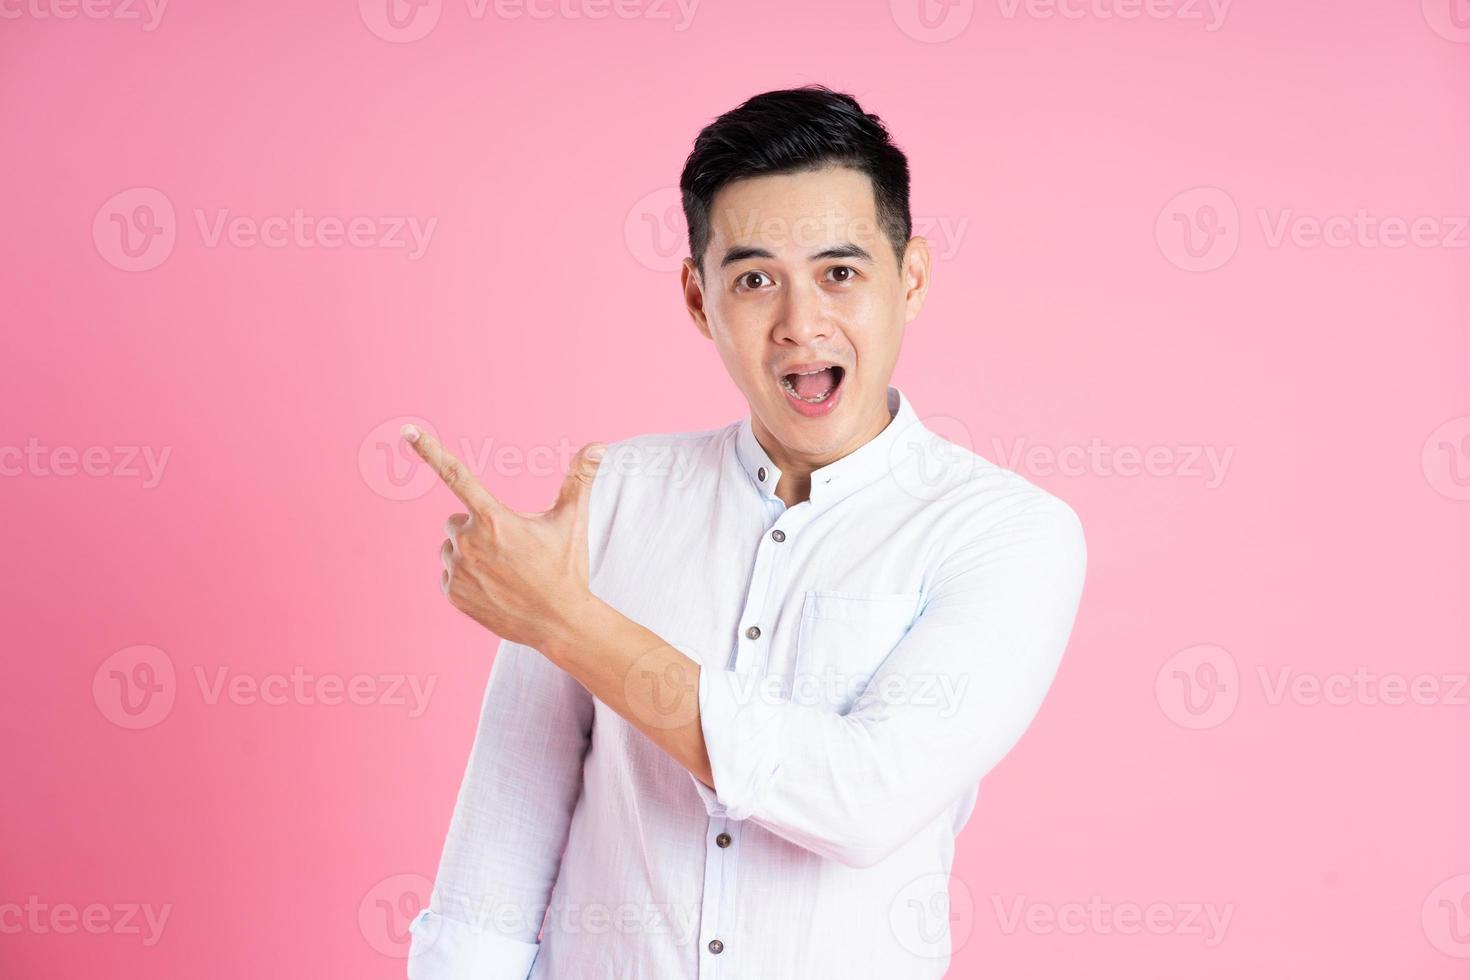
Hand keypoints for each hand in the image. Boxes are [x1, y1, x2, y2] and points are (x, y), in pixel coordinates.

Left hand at [402, 424, 606, 652]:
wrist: (560, 623)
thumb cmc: (566, 568)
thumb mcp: (572, 520)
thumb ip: (579, 479)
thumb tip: (600, 445)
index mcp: (495, 519)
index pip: (457, 475)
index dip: (431, 450)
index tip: (408, 431)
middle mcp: (470, 542)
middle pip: (458, 520)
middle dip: (478, 528)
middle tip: (511, 548)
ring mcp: (458, 570)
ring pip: (451, 547)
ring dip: (470, 552)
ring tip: (504, 571)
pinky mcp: (453, 594)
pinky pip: (449, 574)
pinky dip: (467, 577)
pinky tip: (494, 588)